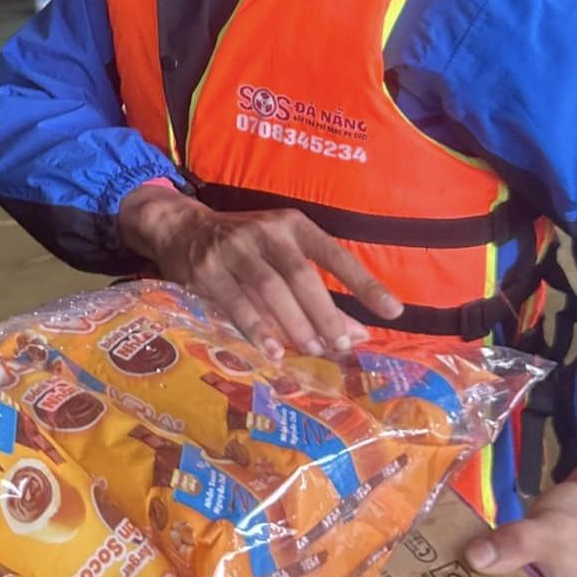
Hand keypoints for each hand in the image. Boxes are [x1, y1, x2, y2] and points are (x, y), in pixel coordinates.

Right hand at [118, 183, 402, 360]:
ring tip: (311, 350)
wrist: (182, 227)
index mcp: (293, 225)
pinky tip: (273, 351)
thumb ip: (320, 294)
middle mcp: (266, 231)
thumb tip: (358, 335)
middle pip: (302, 275)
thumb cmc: (246, 248)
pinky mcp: (207, 269)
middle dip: (325, 313)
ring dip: (293, 322)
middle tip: (341, 345)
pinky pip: (235, 302)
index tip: (394, 312)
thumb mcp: (283, 258)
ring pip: (270, 288)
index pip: (336, 255)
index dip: (365, 284)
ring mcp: (234, 248)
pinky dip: (256, 328)